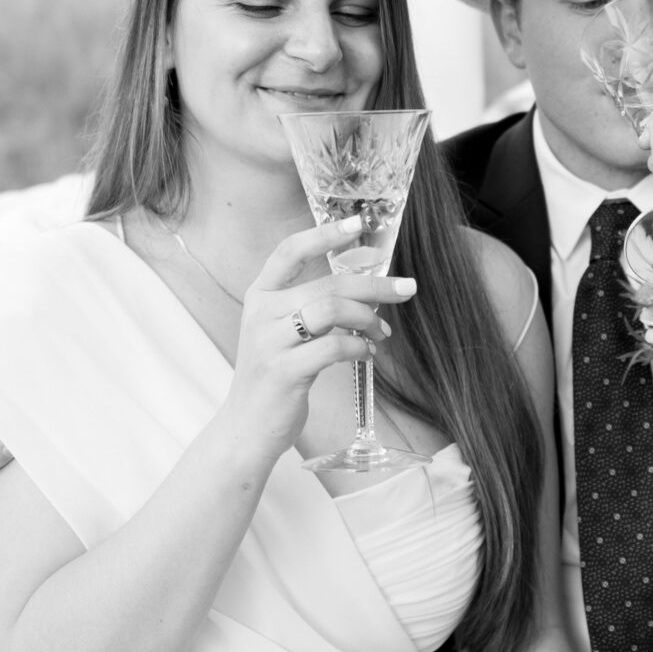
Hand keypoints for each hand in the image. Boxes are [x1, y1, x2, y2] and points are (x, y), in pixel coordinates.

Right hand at [222, 221, 416, 456]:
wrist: (246, 428)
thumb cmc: (274, 377)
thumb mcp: (282, 333)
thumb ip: (311, 307)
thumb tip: (366, 289)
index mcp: (260, 296)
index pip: (289, 251)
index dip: (324, 234)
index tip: (358, 223)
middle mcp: (261, 312)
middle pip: (328, 283)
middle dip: (374, 285)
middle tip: (406, 288)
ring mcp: (270, 342)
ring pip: (333, 309)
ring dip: (368, 318)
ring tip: (381, 333)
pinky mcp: (284, 371)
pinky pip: (334, 347)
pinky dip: (359, 347)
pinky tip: (367, 353)